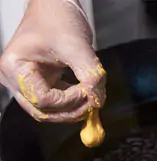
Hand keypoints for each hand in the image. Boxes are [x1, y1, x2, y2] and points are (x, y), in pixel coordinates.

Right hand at [0, 0, 104, 122]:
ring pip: (49, 110)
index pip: (41, 99)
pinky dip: (73, 101)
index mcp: (14, 67)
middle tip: (95, 104)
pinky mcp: (40, 80)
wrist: (55, 4)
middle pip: (42, 111)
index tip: (89, 91)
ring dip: (73, 108)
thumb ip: (89, 73)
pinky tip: (88, 92)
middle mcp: (14, 77)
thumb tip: (98, 99)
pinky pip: (56, 100)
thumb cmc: (57, 18)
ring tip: (94, 97)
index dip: (69, 100)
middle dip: (71, 110)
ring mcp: (26, 81)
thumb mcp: (76, 45)